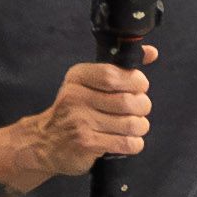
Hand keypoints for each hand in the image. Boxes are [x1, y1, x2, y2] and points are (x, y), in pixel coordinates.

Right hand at [32, 53, 158, 181]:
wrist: (44, 143)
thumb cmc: (74, 111)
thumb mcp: (87, 84)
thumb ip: (119, 69)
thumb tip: (152, 52)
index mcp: (77, 78)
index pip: (114, 75)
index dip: (135, 82)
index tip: (140, 88)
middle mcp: (76, 97)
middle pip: (126, 101)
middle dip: (142, 106)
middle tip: (139, 110)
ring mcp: (80, 122)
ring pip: (130, 124)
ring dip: (140, 127)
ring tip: (136, 127)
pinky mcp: (86, 143)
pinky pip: (125, 143)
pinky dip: (135, 143)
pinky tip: (129, 141)